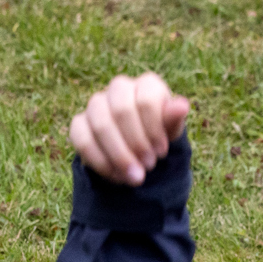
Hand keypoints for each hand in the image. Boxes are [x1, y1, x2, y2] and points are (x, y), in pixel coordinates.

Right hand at [68, 72, 190, 185]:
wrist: (139, 154)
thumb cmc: (159, 137)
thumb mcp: (171, 132)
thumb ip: (173, 119)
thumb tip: (182, 105)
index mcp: (146, 85)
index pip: (146, 99)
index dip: (153, 129)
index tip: (162, 152)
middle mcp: (119, 88)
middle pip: (121, 110)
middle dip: (136, 143)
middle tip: (148, 166)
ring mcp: (96, 104)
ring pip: (101, 124)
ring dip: (119, 155)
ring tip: (135, 176)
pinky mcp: (80, 123)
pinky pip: (83, 140)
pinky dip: (100, 162)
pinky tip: (117, 176)